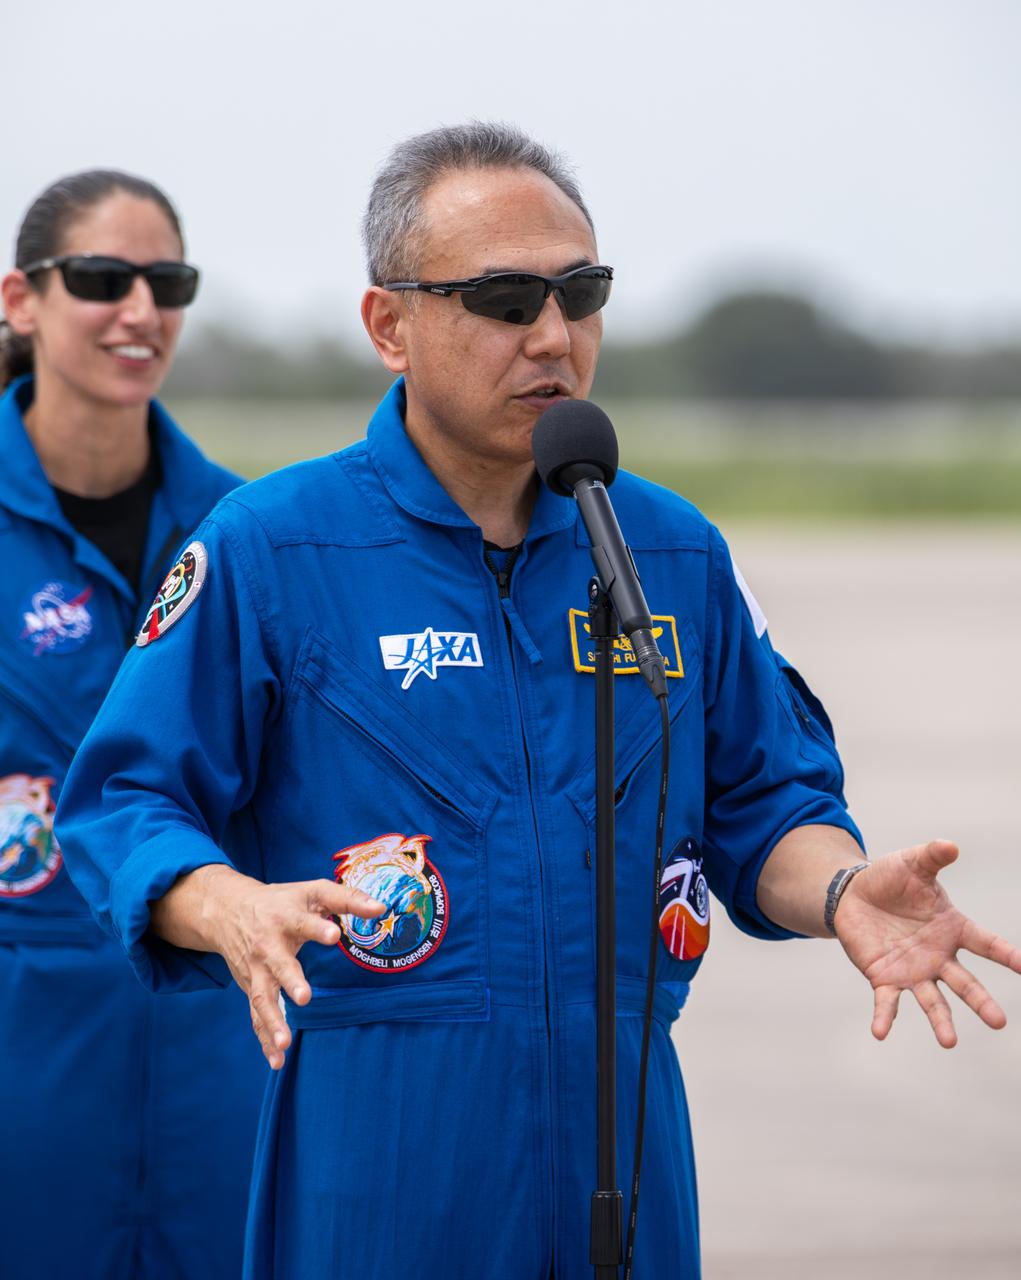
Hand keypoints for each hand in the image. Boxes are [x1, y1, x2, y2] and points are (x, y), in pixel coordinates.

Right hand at [199, 871, 383, 1068]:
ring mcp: (256, 970)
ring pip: (262, 998)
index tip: (334, 935)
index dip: (317, 928)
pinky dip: (264, 1039)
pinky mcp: (251, 988)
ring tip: (286, 1043)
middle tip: (305, 997)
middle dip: (290, 980)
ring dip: (273, 1021)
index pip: (302, 922)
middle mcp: (267, 946)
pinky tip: (277, 1061)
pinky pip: (256, 1017)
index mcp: (285, 918)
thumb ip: (348, 898)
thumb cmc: (281, 901)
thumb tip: (382, 909)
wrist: (229, 911)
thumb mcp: (312, 892)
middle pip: (278, 964)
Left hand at [835, 840, 1020, 1047]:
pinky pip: (887, 1002)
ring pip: (933, 1001)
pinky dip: (885, 1017)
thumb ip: (932, 856)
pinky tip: (880, 1032)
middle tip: (1000, 1022)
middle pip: (966, 982)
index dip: (1007, 955)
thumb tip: (951, 845)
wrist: (854, 894)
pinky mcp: (885, 978)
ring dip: (941, 1021)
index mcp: (953, 928)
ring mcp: (914, 971)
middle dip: (982, 1002)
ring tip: (949, 1042)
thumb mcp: (912, 863)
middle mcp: (939, 956)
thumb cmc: (891, 879)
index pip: (986, 943)